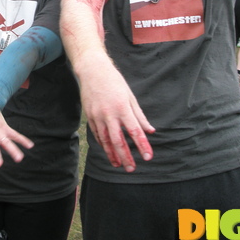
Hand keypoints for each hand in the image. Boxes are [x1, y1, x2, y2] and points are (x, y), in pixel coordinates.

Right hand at [78, 53, 154, 171]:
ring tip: (118, 165)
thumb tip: (150, 131)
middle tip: (131, 169)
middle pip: (118, 141)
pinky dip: (103, 144)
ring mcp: (97, 116)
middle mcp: (109, 114)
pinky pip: (97, 134)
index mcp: (122, 108)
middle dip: (125, 156)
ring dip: (112, 154)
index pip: (134, 131)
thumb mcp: (130, 97)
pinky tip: (108, 151)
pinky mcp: (89, 116)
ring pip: (105, 140)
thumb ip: (140, 116)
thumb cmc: (114, 82)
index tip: (148, 157)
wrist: (92, 71)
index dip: (142, 145)